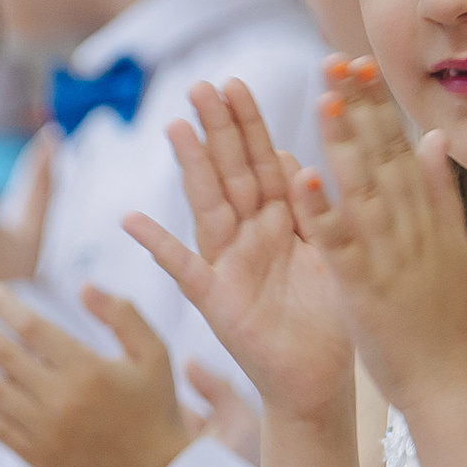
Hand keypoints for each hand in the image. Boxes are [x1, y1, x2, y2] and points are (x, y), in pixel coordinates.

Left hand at [0, 281, 249, 466]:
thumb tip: (83, 285)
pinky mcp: (36, 457)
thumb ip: (122, 314)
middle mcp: (63, 401)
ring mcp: (46, 432)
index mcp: (89, 371)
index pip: (33, 329)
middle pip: (2, 355)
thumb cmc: (154, 405)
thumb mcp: (154, 353)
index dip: (4, 306)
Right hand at [125, 79, 354, 424]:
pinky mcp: (217, 300)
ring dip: (193, 167)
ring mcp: (229, 264)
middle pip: (232, 172)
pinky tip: (131, 220)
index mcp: (284, 221)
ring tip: (175, 126)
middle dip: (218, 130)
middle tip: (200, 85)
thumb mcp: (335, 254)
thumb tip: (298, 158)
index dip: (250, 125)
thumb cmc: (332, 320)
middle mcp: (251, 235)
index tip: (235, 84)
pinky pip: (184, 269)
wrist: (321, 382)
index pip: (264, 161)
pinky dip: (158, 245)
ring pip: (210, 205)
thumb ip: (319, 211)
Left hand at [284, 57, 466, 412]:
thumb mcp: (451, 247)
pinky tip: (301, 177)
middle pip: (384, 158)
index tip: (358, 63)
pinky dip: (322, 211)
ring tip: (322, 100)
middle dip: (360, 108)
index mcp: (427, 217)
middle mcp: (412, 228)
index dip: (378, 105)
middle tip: (336, 59)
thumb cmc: (444, 319)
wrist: (451, 382)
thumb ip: (439, 191)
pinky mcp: (365, 287)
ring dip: (344, 145)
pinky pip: (339, 243)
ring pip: (364, 191)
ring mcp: (390, 256)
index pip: (400, 148)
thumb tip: (434, 136)